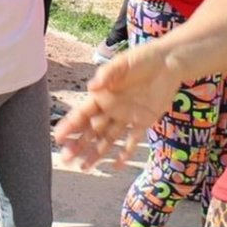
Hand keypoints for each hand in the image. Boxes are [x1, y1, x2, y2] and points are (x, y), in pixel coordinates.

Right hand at [54, 46, 179, 169]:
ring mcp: (126, 117)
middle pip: (90, 131)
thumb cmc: (142, 59)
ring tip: (84, 168)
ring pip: (107, 139)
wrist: (168, 63)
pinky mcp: (143, 122)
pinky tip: (116, 166)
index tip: (58, 138)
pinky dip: (124, 153)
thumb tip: (91, 87)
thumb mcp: (122, 63)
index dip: (69, 126)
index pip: (81, 114)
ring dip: (95, 153)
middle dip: (77, 145)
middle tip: (66, 159)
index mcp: (101, 96)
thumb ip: (107, 75)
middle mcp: (111, 109)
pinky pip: (131, 141)